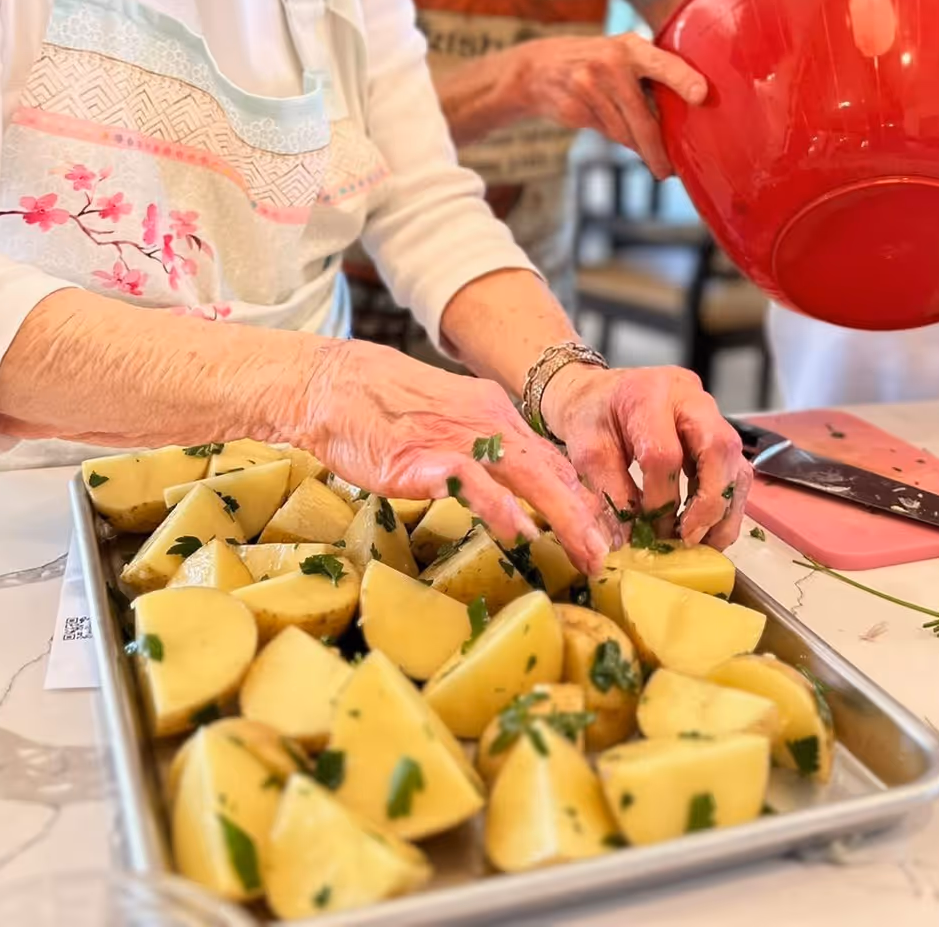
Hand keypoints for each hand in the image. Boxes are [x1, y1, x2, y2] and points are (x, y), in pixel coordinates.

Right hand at [294, 339, 613, 573]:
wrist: (331, 383)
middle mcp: (485, 423)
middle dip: (585, 516)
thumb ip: (485, 452)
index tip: (607, 535)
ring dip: (560, 514)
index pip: (553, 460)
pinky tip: (517, 528)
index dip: (584, 499)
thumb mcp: (450, 421)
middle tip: (607, 554)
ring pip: (523, 474)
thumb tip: (522, 497)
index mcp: (495, 415)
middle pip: (550, 470)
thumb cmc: (385, 409)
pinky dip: (496, 505)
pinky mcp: (418, 458)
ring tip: (584, 549)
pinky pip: (467, 480)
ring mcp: (454, 438)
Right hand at [516, 35, 705, 178]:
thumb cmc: (597, 61)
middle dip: (658, 151)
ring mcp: (587, 87)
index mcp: (630, 47)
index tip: (701, 95)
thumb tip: (686, 111)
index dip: (682, 79)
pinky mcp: (572, 109)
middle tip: (670, 171)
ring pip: (624, 134)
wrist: (538, 67)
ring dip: (641, 149)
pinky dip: (619, 139)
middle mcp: (609, 65)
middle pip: (643, 120)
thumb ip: (649, 74)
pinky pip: (607, 134)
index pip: (662, 63)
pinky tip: (623, 136)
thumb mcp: (622, 53)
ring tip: (654, 159)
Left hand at [540, 364, 751, 549]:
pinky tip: (705, 524)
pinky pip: (735, 466)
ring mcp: (709, 411)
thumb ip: (611, 494)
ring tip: (706, 542)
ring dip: (725, 508)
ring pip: (736, 460)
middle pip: (718, 448)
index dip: (662, 500)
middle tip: (690, 539)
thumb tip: (631, 541)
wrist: (601, 392)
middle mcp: (688, 396)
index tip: (653, 531)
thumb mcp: (588, 452)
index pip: (664, 454)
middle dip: (710, 502)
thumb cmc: (592, 417)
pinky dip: (725, 501)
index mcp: (647, 395)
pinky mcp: (718, 428)